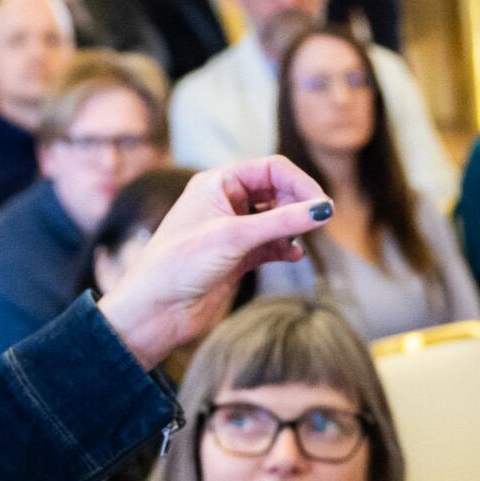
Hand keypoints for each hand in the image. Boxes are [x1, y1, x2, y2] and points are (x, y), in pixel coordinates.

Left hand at [96, 156, 330, 367]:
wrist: (156, 312)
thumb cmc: (180, 266)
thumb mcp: (234, 237)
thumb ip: (282, 222)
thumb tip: (324, 210)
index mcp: (216, 183)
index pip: (271, 169)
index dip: (300, 183)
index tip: (322, 205)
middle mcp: (224, 202)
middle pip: (277, 191)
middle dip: (299, 204)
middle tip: (319, 223)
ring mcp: (231, 230)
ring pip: (276, 219)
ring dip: (293, 227)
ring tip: (301, 241)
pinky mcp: (237, 257)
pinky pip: (271, 244)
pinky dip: (286, 248)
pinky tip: (294, 256)